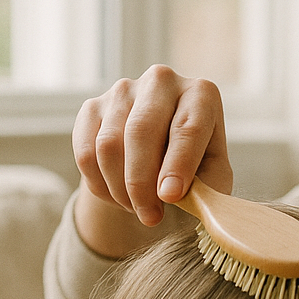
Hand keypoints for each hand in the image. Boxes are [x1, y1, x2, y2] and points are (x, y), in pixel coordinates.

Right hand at [72, 64, 232, 251]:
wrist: (159, 156)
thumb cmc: (195, 166)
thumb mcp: (213, 176)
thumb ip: (208, 186)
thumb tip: (185, 198)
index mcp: (200, 94)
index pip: (187, 127)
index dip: (178, 165)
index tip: (170, 196)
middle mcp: (161, 82)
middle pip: (141, 131)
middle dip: (142, 183)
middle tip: (150, 217)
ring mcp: (123, 90)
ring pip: (109, 145)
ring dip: (120, 188)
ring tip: (138, 209)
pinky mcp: (93, 107)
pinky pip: (85, 152)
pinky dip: (99, 184)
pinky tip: (117, 197)